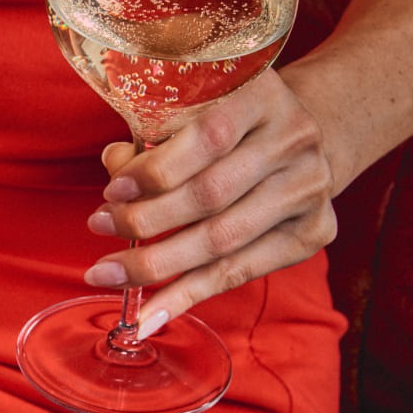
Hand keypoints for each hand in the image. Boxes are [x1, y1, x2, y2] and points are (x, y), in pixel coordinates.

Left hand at [83, 69, 337, 338]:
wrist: (297, 140)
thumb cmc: (225, 126)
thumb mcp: (190, 114)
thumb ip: (151, 137)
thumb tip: (115, 167)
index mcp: (263, 96)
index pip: (209, 137)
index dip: (156, 170)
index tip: (113, 191)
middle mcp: (295, 140)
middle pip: (212, 195)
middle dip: (146, 219)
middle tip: (99, 226)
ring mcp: (310, 189)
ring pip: (222, 240)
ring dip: (156, 264)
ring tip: (108, 272)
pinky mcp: (313, 233)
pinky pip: (239, 273)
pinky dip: (187, 296)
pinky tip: (148, 316)